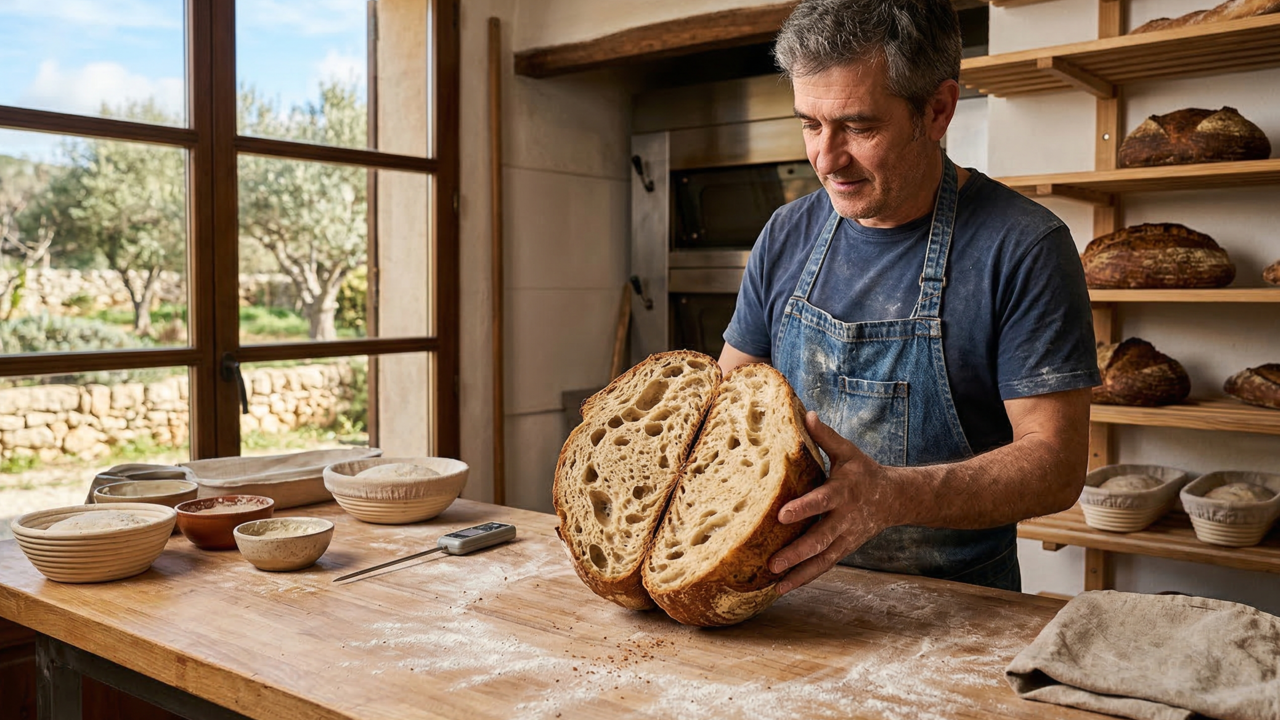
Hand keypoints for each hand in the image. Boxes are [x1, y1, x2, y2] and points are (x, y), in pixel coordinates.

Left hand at [769, 411, 898, 594]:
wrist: (895, 498)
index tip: (782, 514)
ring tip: (775, 586)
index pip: (820, 501)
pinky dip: (805, 578)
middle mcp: (844, 519)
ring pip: (822, 560)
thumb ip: (825, 436)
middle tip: (772, 563)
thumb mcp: (847, 452)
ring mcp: (846, 538)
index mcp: (842, 492)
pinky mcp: (844, 550)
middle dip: (796, 552)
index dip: (803, 508)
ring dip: (799, 574)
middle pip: (820, 539)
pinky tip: (784, 588)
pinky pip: (824, 566)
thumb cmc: (863, 471)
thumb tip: (805, 413)